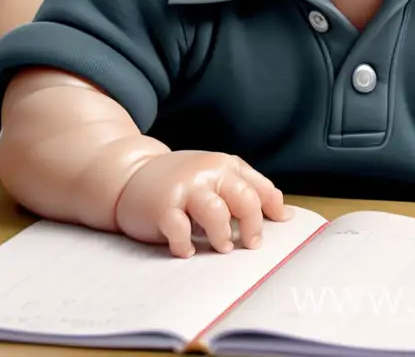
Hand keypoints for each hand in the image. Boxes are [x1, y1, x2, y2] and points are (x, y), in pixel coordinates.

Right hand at [114, 150, 289, 257]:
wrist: (130, 174)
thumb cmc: (181, 181)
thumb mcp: (214, 175)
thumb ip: (246, 189)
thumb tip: (284, 214)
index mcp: (224, 165)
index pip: (258, 186)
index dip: (272, 208)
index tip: (280, 225)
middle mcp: (207, 172)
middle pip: (244, 198)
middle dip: (253, 226)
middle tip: (251, 244)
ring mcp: (184, 188)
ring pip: (216, 212)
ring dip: (223, 235)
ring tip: (222, 247)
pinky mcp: (162, 207)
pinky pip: (179, 230)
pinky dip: (186, 244)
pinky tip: (187, 250)